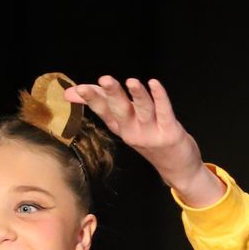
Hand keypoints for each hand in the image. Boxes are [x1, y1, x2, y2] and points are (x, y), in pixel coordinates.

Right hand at [62, 76, 223, 205]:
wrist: (178, 169)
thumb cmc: (150, 140)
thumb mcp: (125, 124)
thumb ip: (105, 105)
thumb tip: (70, 92)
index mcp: (121, 128)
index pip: (103, 111)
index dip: (91, 99)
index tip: (76, 89)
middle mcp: (133, 131)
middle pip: (120, 110)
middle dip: (112, 94)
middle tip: (104, 79)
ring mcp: (151, 133)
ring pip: (143, 110)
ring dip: (138, 95)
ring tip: (131, 81)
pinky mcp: (170, 133)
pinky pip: (164, 111)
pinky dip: (160, 97)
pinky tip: (155, 83)